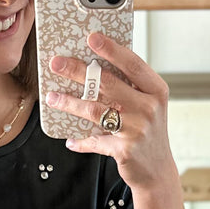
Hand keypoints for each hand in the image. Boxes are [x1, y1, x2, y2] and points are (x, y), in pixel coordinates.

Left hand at [47, 30, 176, 190]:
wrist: (158, 170)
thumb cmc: (149, 132)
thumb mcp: (148, 106)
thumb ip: (130, 88)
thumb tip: (94, 67)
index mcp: (156, 91)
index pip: (132, 64)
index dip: (112, 49)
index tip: (92, 37)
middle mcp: (148, 108)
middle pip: (107, 83)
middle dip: (78, 71)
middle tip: (57, 63)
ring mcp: (137, 129)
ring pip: (95, 110)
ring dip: (69, 103)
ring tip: (52, 97)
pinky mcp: (124, 149)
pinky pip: (95, 141)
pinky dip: (81, 141)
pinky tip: (70, 140)